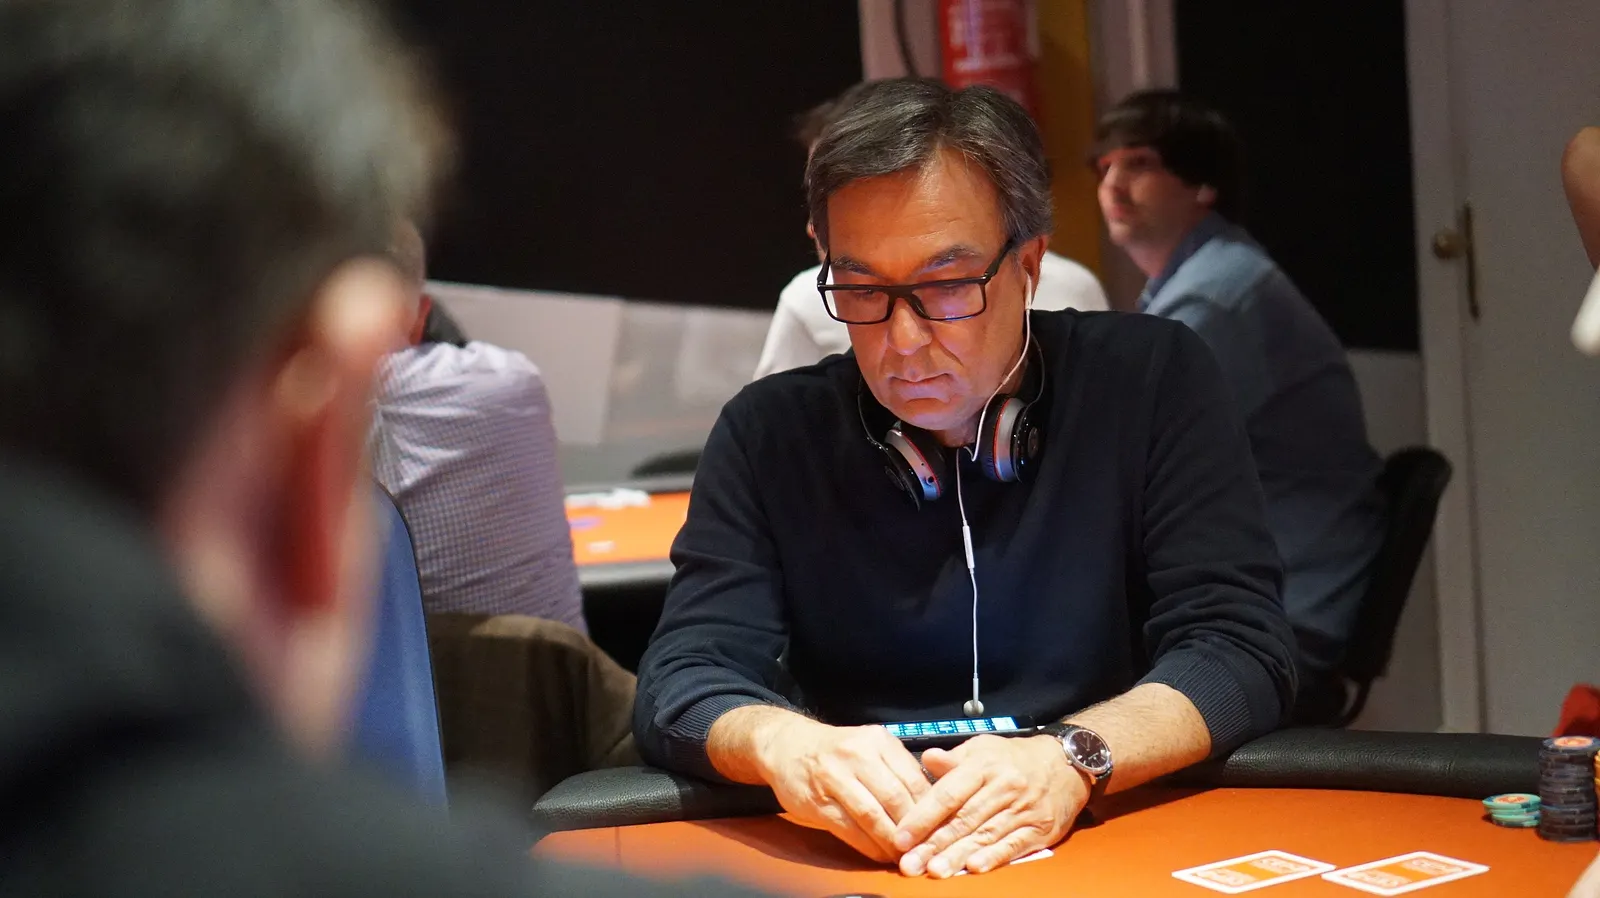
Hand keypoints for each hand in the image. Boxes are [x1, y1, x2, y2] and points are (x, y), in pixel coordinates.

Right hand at [753, 716, 932, 862]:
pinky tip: (879, 852)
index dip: (930, 809)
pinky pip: (849, 829)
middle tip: (924, 846)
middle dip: (913, 829)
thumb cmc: (836, 752)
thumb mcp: (870, 746)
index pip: (914, 779)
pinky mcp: (817, 801)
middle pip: (896, 798)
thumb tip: (931, 805)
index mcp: (877, 740)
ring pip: (873, 816)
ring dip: (891, 841)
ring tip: (903, 855)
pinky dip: (868, 845)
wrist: (787, 746)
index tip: (939, 828)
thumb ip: (898, 769)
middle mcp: (856, 754)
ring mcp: (834, 777)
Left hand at [892, 734, 1085, 877]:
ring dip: (958, 856)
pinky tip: (975, 869)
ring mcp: (1022, 809)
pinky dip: (994, 858)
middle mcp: (1003, 787)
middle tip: (910, 864)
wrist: (1065, 763)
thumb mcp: (983, 748)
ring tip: (935, 871)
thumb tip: (927, 758)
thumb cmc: (1014, 758)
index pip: (949, 793)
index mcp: (984, 765)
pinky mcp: (1039, 829)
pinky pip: (1013, 845)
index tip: (902, 836)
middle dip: (934, 844)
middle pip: (964, 819)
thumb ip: (953, 758)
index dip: (923, 816)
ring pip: (985, 835)